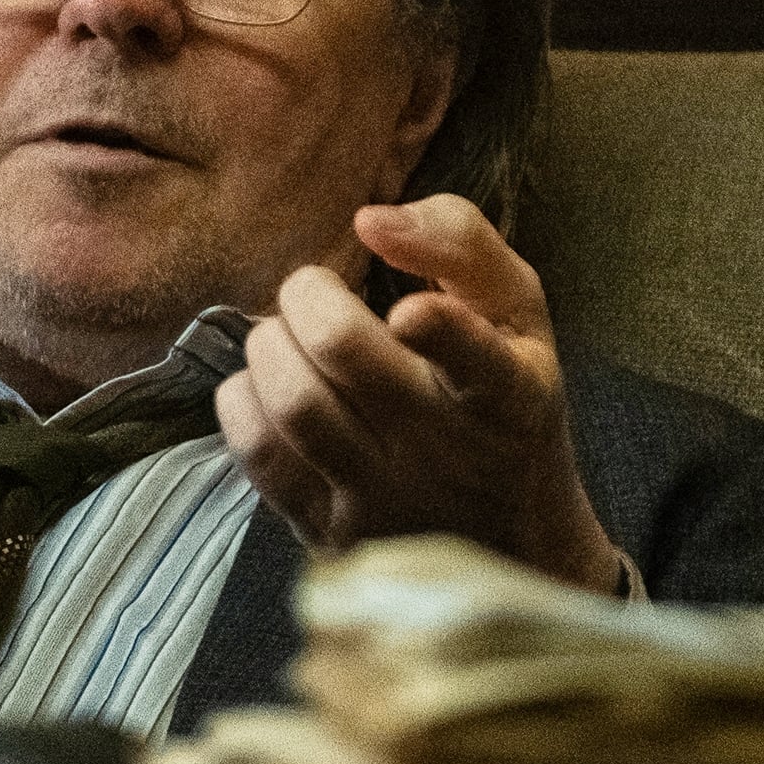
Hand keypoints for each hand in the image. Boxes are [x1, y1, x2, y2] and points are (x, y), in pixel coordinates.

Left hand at [214, 195, 627, 593]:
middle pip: (345, 352)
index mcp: (508, 393)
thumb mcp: (520, 319)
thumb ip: (463, 246)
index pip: (476, 362)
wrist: (512, 542)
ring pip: (295, 403)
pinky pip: (260, 453)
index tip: (407, 311)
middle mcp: (447, 452)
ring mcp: (385, 497)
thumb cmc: (507, 404)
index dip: (438, 329)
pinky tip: (269, 389)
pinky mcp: (331, 530)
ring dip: (270, 347)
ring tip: (289, 339)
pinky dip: (243, 400)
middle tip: (316, 295)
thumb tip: (371, 221)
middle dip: (310, 297)